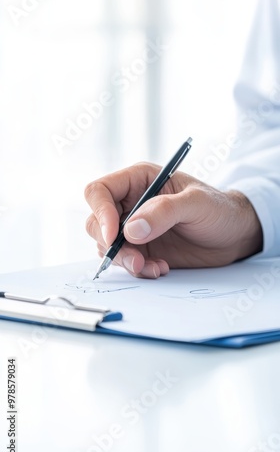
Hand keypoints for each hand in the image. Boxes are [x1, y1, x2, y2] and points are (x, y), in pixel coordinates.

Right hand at [84, 163, 262, 277]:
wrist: (233, 236)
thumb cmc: (218, 209)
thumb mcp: (196, 203)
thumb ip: (164, 211)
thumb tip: (131, 229)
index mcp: (138, 181)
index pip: (100, 191)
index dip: (100, 212)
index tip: (113, 235)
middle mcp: (130, 204)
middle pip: (96, 222)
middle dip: (111, 245)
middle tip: (136, 260)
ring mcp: (133, 229)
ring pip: (107, 246)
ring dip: (125, 261)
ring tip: (155, 267)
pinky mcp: (141, 250)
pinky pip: (124, 262)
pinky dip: (138, 270)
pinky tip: (161, 268)